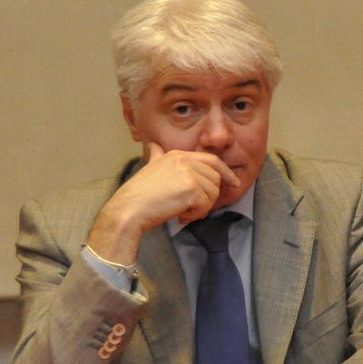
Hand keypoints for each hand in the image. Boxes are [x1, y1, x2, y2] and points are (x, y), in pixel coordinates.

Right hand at [86, 144, 239, 263]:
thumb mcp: (149, 168)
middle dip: (209, 197)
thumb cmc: (139, 194)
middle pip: (215, 179)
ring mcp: (189, 173)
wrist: (128, 209)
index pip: (212, 160)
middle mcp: (185, 160)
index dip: (226, 172)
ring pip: (213, 193)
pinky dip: (196, 215)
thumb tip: (154, 146)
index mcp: (177, 154)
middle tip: (192, 209)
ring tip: (183, 213)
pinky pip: (206, 205)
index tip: (234, 183)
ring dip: (201, 208)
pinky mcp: (191, 188)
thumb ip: (157, 157)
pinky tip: (180, 217)